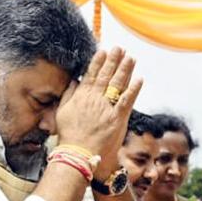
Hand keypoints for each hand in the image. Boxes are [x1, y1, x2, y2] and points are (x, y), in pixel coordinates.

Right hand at [53, 47, 142, 178]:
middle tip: (120, 48)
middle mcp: (95, 98)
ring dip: (125, 69)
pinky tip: (139, 79)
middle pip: (106, 75)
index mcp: (82, 96)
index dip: (99, 61)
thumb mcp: (62, 112)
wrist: (78, 152)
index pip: (92, 74)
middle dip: (114, 60)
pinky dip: (133, 89)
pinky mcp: (117, 117)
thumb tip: (74, 82)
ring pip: (118, 84)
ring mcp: (107, 107)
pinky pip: (127, 100)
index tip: (104, 50)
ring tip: (131, 58)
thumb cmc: (68, 135)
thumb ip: (69, 95)